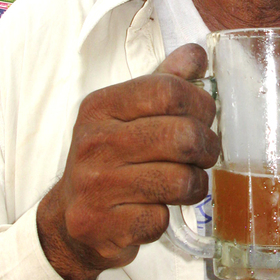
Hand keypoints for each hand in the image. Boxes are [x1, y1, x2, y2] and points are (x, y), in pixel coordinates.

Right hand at [36, 44, 219, 279]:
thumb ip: (164, 82)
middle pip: (182, 136)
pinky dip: (167, 217)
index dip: (201, 105)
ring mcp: (94, 187)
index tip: (203, 119)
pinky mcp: (102, 225)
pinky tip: (153, 210)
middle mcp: (93, 142)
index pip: (169, 91)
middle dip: (207, 148)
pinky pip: (161, 219)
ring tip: (184, 184)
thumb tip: (196, 54)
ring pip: (180, 181)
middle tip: (203, 156)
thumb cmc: (110, 159)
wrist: (71, 218)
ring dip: (195, 186)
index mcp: (101, 106)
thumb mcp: (129, 113)